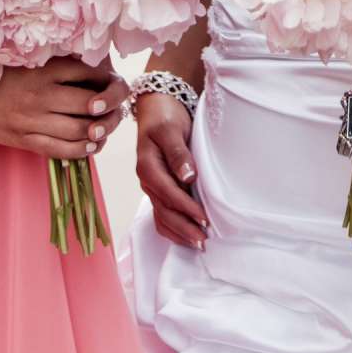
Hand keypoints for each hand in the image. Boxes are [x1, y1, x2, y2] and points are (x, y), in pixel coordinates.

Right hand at [0, 56, 129, 158]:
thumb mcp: (26, 59)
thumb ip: (56, 64)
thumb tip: (95, 69)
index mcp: (42, 69)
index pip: (90, 73)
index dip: (109, 79)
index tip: (114, 81)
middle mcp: (40, 94)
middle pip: (91, 103)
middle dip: (112, 108)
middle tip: (117, 108)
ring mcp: (31, 119)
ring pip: (79, 130)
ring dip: (100, 131)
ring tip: (105, 128)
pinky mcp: (22, 139)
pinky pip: (60, 150)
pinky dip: (81, 150)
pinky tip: (90, 145)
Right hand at [135, 89, 207, 248]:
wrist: (157, 109)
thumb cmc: (165, 117)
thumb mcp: (171, 129)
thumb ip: (178, 153)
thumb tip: (187, 176)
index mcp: (147, 167)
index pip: (168, 194)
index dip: (186, 208)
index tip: (204, 218)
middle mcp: (147, 180)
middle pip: (164, 211)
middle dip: (184, 227)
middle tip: (203, 240)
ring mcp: (151, 186)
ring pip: (162, 216)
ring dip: (179, 232)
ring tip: (198, 244)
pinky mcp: (158, 188)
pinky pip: (161, 214)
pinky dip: (173, 228)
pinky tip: (185, 236)